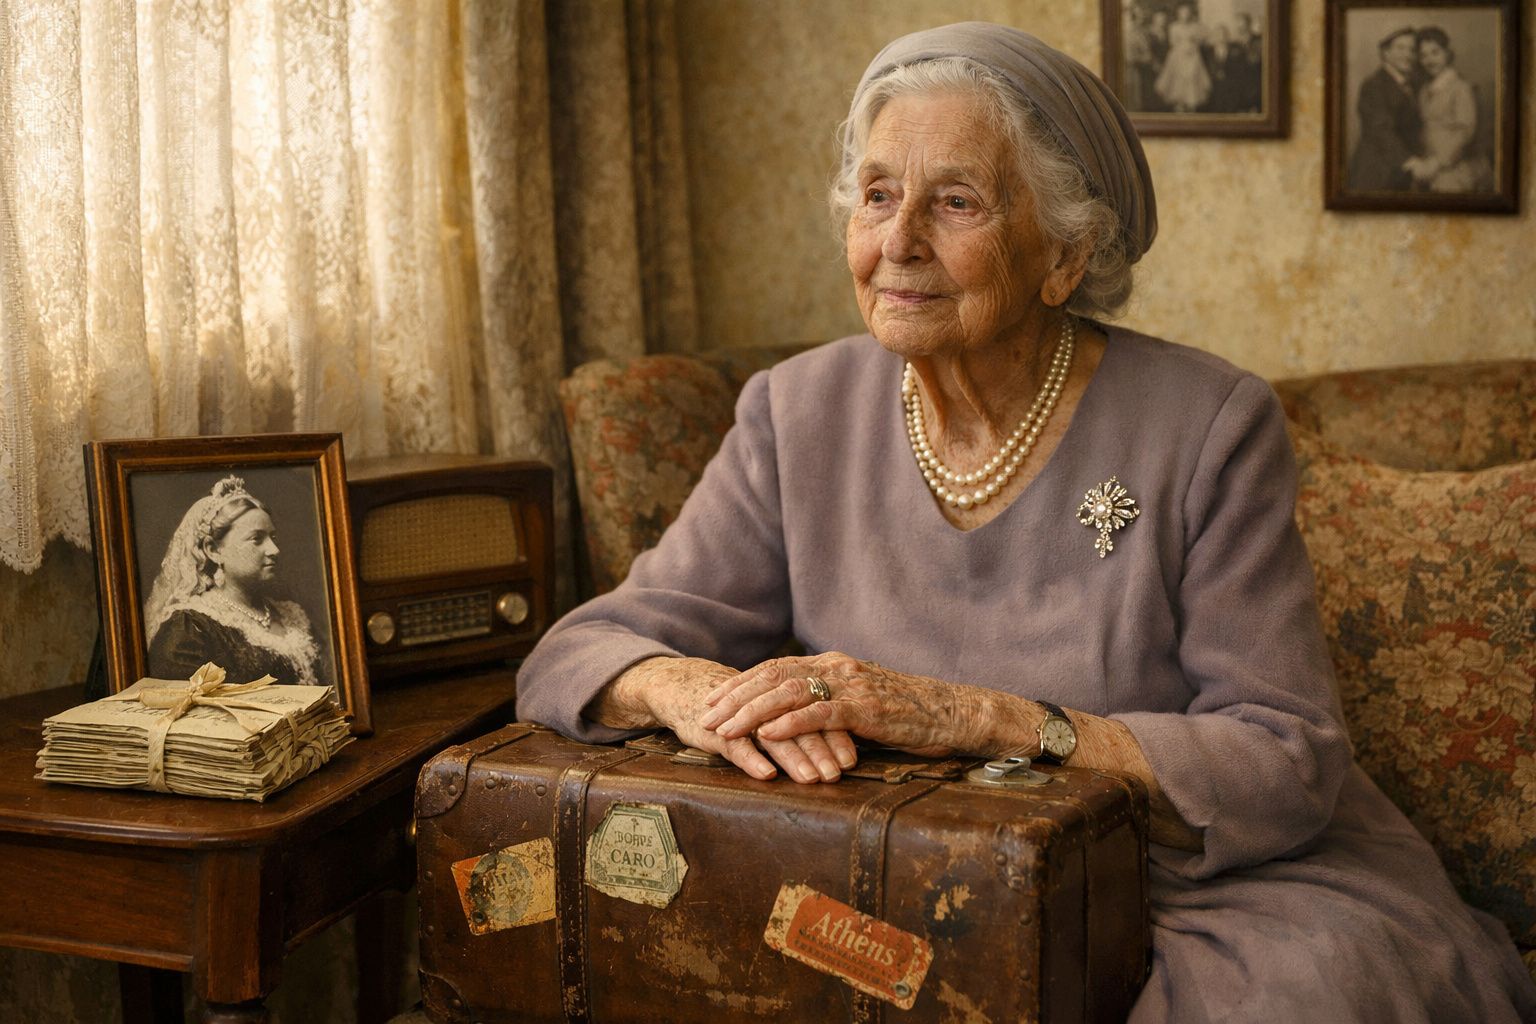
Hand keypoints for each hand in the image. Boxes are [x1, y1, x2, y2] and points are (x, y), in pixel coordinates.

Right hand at [618, 657, 856, 783]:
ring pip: (772, 735)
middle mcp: (765, 704)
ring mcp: (741, 716)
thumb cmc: (738, 707)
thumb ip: (800, 722)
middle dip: (821, 750)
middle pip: (799, 725)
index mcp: (783, 697)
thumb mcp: (770, 711)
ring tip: (812, 778)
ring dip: (794, 757)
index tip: (852, 760)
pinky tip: (767, 774)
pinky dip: (752, 758)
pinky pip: (735, 744)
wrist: (687, 689)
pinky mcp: (717, 729)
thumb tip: (838, 744)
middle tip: (837, 774)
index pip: (816, 714)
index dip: (835, 735)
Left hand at [699, 652, 983, 757]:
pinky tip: (767, 733)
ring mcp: (851, 685)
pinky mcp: (866, 708)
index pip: (776, 668)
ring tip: (725, 728)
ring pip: (788, 692)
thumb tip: (797, 719)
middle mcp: (837, 667)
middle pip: (772, 676)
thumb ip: (830, 705)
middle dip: (735, 697)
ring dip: (752, 711)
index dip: (741, 683)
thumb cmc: (908, 715)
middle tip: (706, 715)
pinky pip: (820, 712)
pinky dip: (790, 722)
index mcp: (833, 664)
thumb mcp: (861, 705)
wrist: (952, 713)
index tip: (713, 698)